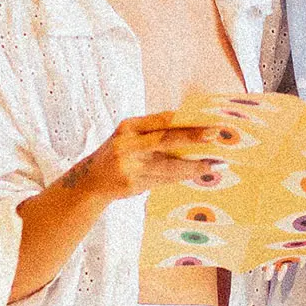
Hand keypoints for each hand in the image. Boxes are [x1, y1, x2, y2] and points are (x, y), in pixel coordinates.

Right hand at [54, 112, 219, 201]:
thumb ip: (154, 132)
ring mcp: (129, 166)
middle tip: (216, 135)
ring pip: (169, 165)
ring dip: (194, 166)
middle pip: (166, 139)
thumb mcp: (129, 137)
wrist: (89, 182)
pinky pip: (164, 180)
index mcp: (129, 126)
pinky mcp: (132, 184)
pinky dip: (182, 177)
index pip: (162, 120)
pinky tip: (198, 175)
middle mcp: (128, 144)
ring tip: (215, 164)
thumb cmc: (117, 154)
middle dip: (194, 137)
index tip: (209, 120)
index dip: (186, 120)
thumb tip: (193, 130)